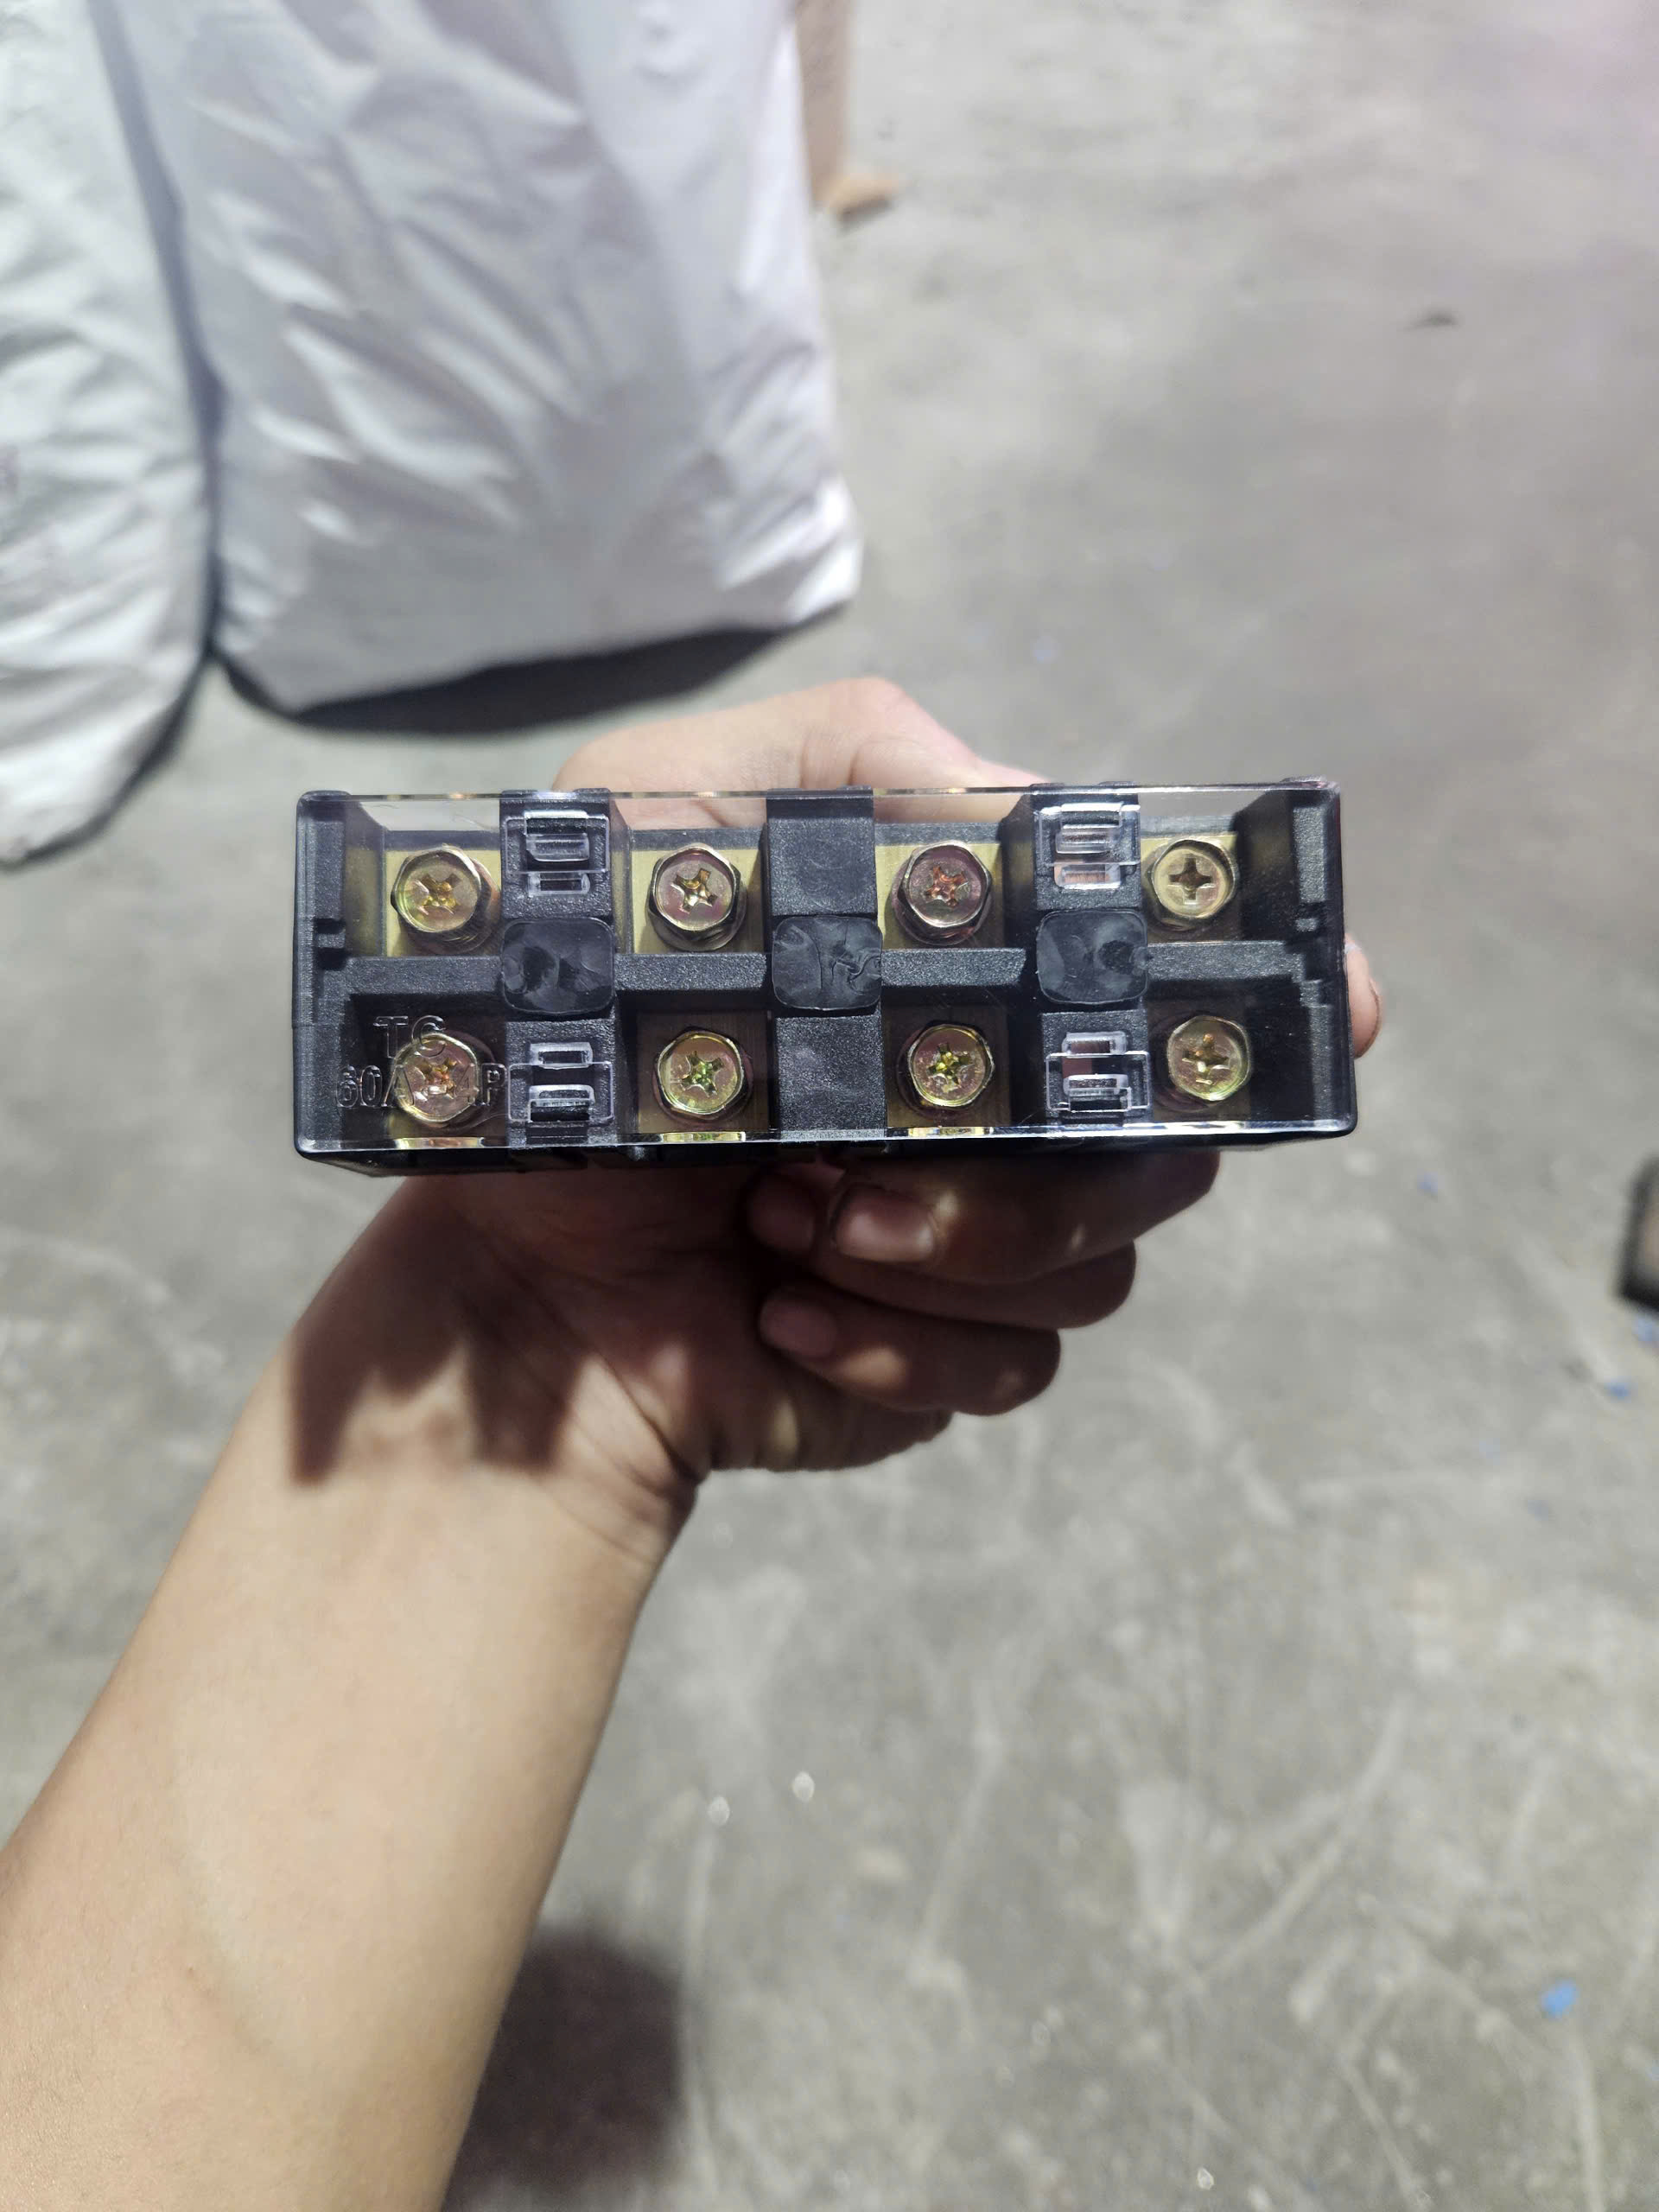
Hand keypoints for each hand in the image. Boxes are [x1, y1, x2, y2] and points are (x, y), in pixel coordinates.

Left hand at [326, 681, 1381, 1571]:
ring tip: (777, 1220)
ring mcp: (980, 1242)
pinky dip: (893, 1342)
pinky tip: (775, 1307)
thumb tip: (1039, 811)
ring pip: (1107, 1262)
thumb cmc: (558, 1031)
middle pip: (1163, 1139)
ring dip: (939, 1245)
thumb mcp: (655, 820)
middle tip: (859, 1149)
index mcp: (960, 980)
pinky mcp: (943, 1359)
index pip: (1159, 976)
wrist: (486, 1269)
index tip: (1333, 1007)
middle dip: (1025, 1152)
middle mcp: (998, 1106)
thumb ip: (841, 761)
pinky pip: (1022, 1368)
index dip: (1258, 990)